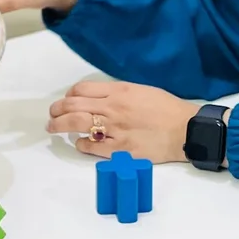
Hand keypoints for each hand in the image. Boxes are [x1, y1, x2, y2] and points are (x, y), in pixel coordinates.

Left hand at [46, 81, 197, 161]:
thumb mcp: (142, 91)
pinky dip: (81, 144)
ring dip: (60, 125)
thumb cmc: (167, 109)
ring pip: (76, 124)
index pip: (82, 89)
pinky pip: (92, 146)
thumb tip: (98, 98)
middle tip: (52, 114)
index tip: (67, 100)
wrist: (186, 129)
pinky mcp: (120, 149)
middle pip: (73, 105)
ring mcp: (115, 129)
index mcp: (120, 91)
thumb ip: (119, 93)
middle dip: (57, 110)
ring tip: (53, 128)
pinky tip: (80, 143)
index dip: (69, 95)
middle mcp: (113, 108)